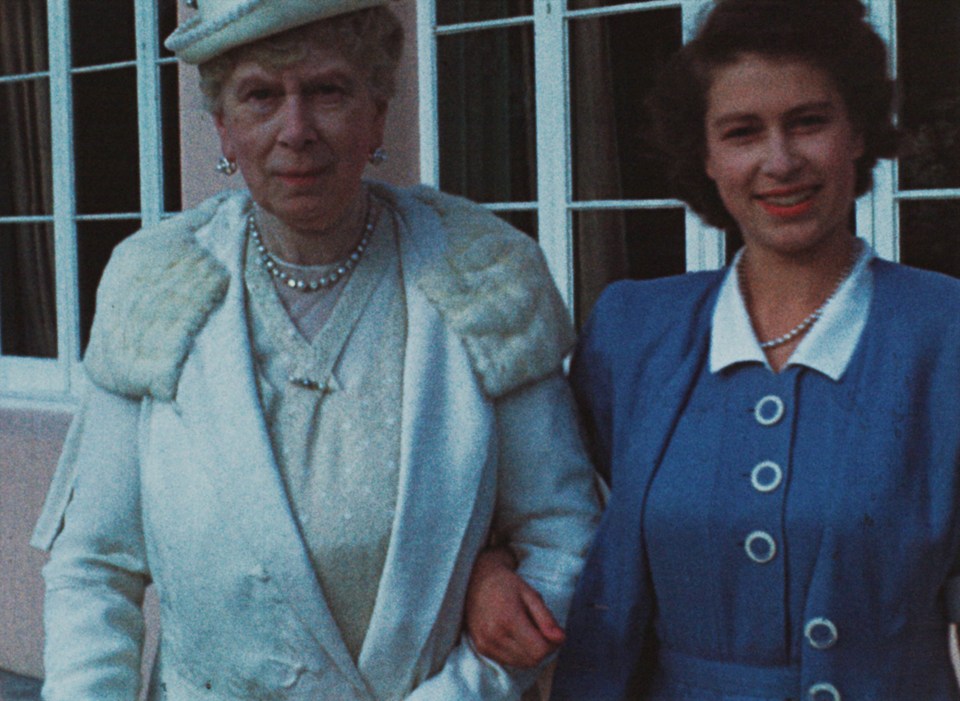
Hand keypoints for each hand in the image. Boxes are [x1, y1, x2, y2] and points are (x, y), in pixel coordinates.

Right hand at [465, 546, 565, 668]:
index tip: (553, 632)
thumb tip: (561, 639)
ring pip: (521, 664)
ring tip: (528, 631)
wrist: (476, 581)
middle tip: (542, 630)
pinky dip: (518, 653)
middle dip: (543, 649)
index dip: (552, 644)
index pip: (540, 650)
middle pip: (532, 660)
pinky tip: (515, 636)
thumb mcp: (531, 594)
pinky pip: (509, 661)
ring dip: (531, 652)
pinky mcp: (481, 648)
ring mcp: (486, 644)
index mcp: (509, 619)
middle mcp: (494, 635)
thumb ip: (546, 618)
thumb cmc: (506, 585)